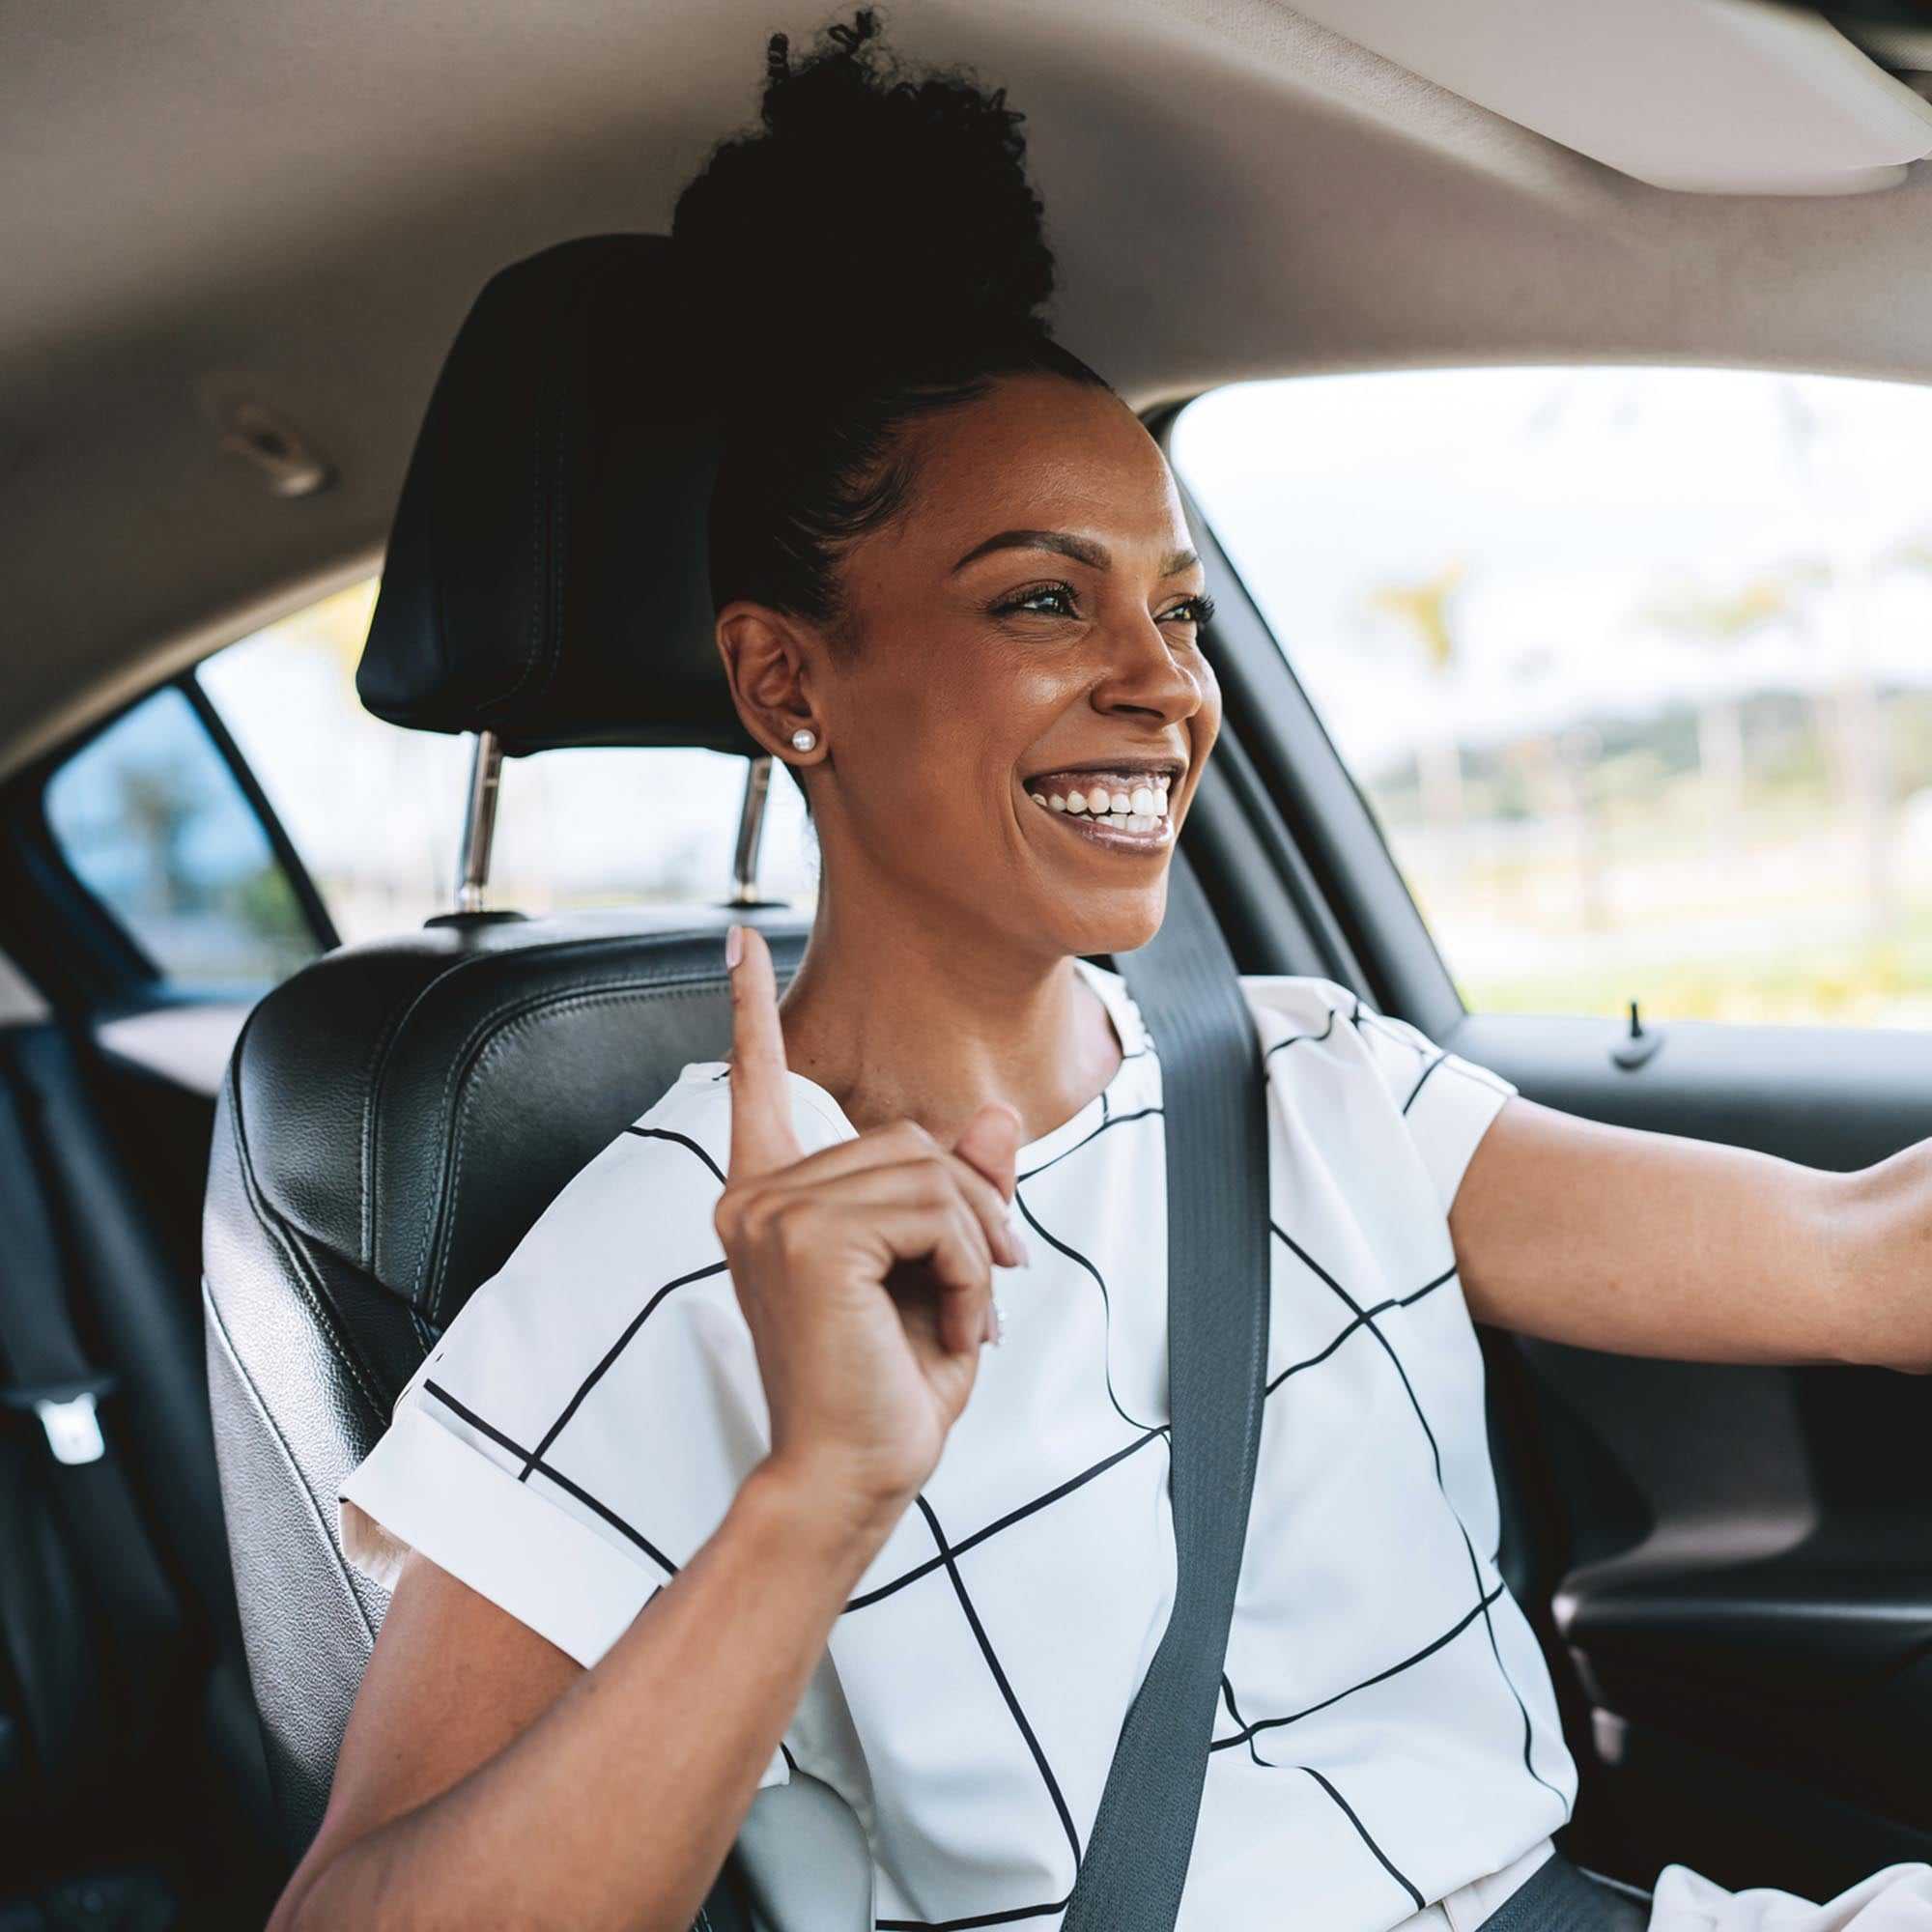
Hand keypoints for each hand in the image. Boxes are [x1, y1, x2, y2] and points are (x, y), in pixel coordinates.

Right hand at [714, 925, 1023, 1538]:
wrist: (853, 1478)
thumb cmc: (885, 1389)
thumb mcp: (939, 1276)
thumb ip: (960, 1194)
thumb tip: (994, 1120)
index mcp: (768, 1201)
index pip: (756, 1086)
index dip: (749, 1011)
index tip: (737, 941)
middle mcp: (755, 1197)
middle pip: (906, 1142)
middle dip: (972, 1212)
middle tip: (989, 1294)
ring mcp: (773, 1211)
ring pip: (930, 1172)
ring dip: (977, 1249)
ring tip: (966, 1322)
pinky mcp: (808, 1236)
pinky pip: (937, 1209)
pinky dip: (973, 1269)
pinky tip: (955, 1328)